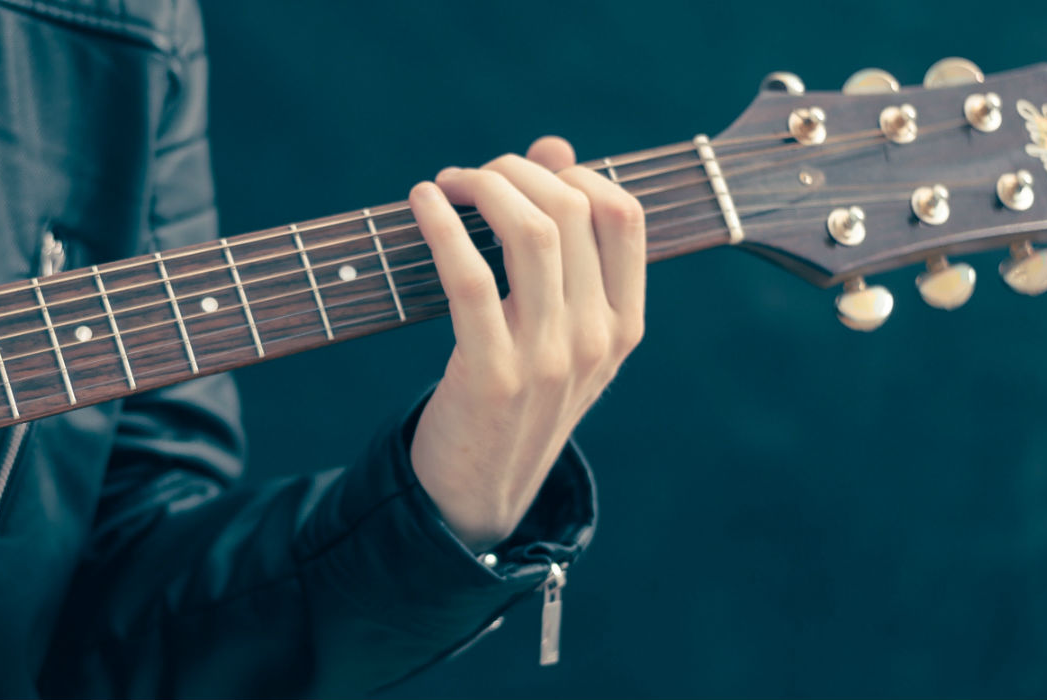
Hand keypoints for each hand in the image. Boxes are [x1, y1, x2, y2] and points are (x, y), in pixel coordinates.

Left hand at [407, 136, 645, 551]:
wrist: (479, 493)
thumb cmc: (514, 396)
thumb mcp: (557, 328)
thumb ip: (564, 245)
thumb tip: (554, 149)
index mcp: (624, 326)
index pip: (624, 216)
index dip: (572, 173)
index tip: (525, 172)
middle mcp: (597, 340)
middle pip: (572, 211)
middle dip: (515, 171)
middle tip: (471, 175)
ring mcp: (548, 359)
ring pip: (531, 233)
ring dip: (483, 186)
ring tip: (447, 183)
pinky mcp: (491, 374)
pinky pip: (469, 276)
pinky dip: (441, 226)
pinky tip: (422, 202)